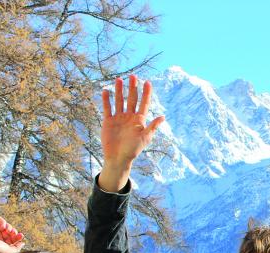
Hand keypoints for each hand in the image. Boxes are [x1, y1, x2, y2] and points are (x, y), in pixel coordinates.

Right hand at [0, 217, 23, 252]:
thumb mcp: (9, 251)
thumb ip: (17, 248)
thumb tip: (23, 243)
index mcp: (3, 243)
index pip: (13, 238)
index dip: (18, 236)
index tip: (21, 236)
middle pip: (11, 231)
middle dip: (14, 231)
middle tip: (13, 233)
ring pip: (6, 225)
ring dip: (9, 227)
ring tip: (7, 230)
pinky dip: (3, 221)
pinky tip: (2, 226)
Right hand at [100, 74, 164, 190]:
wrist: (118, 158)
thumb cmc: (133, 150)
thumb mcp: (144, 138)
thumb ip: (152, 127)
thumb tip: (163, 117)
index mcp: (139, 120)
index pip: (144, 103)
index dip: (146, 93)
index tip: (148, 82)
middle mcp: (129, 117)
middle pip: (131, 99)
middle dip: (133, 88)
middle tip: (133, 76)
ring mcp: (119, 118)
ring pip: (119, 101)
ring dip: (119, 90)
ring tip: (119, 79)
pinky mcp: (108, 121)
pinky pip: (107, 108)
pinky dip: (106, 100)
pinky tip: (106, 91)